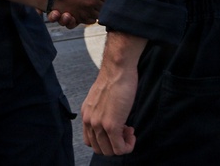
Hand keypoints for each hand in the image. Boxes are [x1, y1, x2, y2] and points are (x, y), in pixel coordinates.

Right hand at [48, 0, 113, 24]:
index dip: (43, 6)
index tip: (41, 11)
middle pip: (56, 10)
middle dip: (53, 15)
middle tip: (55, 14)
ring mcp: (78, 5)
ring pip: (67, 17)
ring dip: (64, 20)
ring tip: (66, 16)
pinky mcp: (88, 11)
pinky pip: (79, 21)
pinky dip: (75, 22)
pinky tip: (75, 19)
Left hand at [82, 36, 140, 155]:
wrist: (118, 68)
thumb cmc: (114, 78)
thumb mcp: (101, 97)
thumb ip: (102, 110)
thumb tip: (112, 118)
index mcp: (86, 114)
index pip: (90, 140)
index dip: (105, 139)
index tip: (117, 129)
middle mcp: (89, 121)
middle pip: (99, 148)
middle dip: (114, 144)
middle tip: (125, 131)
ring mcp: (99, 125)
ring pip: (109, 151)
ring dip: (122, 145)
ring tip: (129, 131)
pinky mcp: (111, 126)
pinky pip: (119, 149)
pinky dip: (128, 146)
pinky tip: (132, 134)